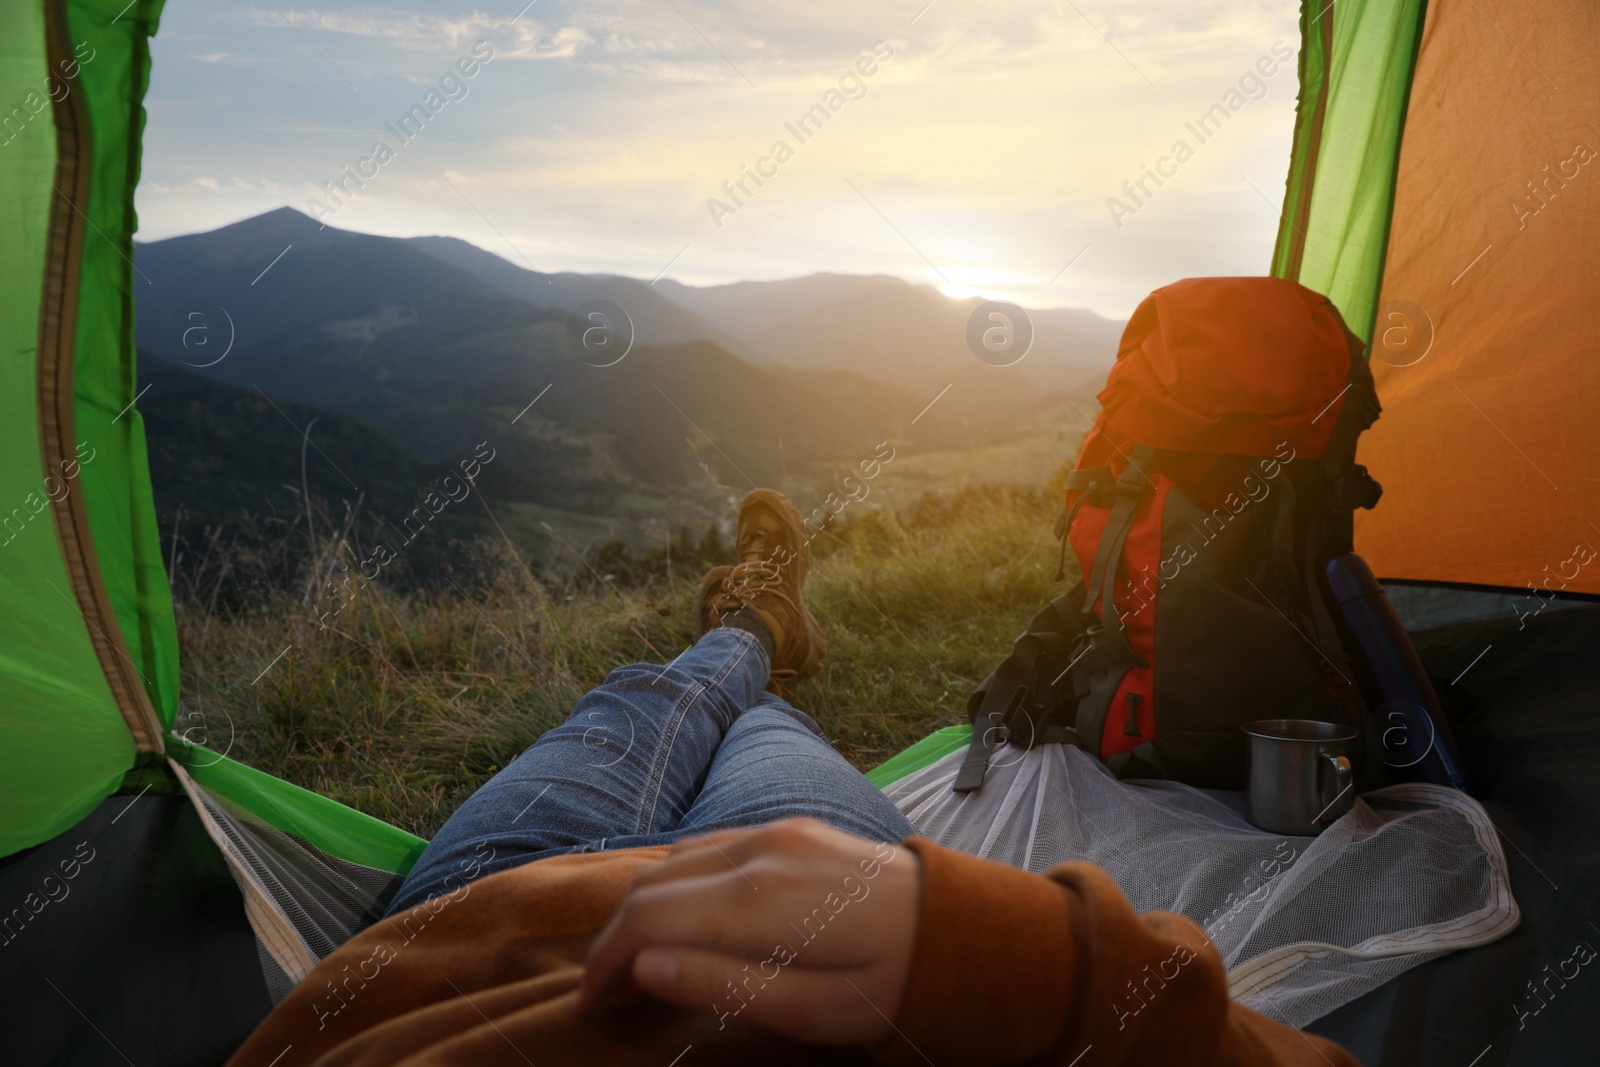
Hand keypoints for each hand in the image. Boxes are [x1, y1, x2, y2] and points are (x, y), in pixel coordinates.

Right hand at [579, 818, 920, 1045]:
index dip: (607, 965)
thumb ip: (723, 985)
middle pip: (653, 885)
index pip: (648, 920)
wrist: (972, 929)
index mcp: (760, 898)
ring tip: (640, 968)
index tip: (594, 1008)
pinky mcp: (791, 828)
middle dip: (617, 940)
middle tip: (609, 998)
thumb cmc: (896, 985)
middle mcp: (759, 849)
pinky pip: (710, 848)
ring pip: (676, 861)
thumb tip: (643, 967)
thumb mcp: (814, 1010)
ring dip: (645, 910)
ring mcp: (776, 830)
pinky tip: (681, 921)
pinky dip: (678, 884)